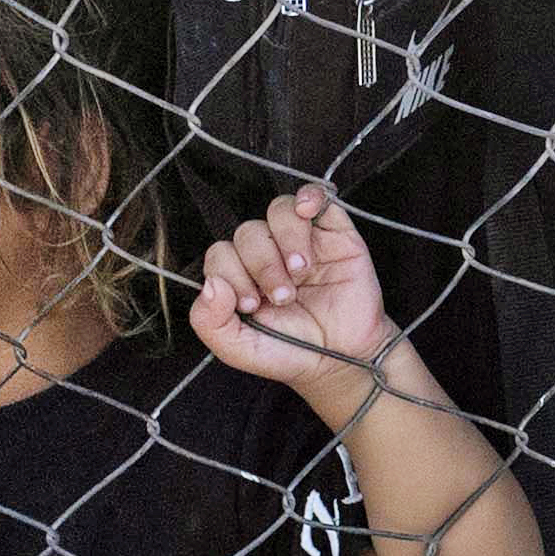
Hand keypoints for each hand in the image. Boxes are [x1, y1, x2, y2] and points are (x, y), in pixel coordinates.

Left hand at [193, 185, 395, 391]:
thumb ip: (209, 322)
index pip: (221, 254)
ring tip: (301, 271)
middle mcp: (268, 254)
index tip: (253, 306)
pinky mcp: (335, 232)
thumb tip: (211, 284)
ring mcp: (301, 240)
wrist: (345, 359)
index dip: (232, 275)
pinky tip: (307, 212)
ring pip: (278, 211)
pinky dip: (309, 196)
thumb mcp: (239, 349)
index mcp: (241, 277)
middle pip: (248, 233)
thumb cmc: (292, 352)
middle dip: (263, 266)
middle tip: (285, 298)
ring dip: (286, 240)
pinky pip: (316, 197)